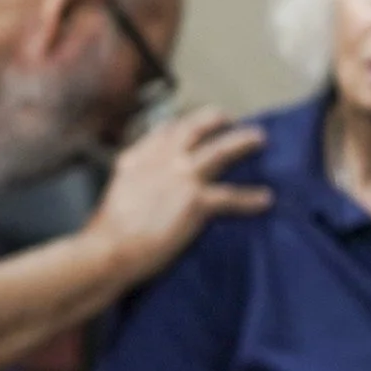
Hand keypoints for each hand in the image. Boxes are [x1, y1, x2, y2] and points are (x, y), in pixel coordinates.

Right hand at [86, 107, 271, 284]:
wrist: (108, 251)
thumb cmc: (106, 233)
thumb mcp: (115, 191)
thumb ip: (133, 177)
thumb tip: (143, 183)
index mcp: (137, 157)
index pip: (165, 130)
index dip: (183, 124)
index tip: (195, 123)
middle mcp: (161, 160)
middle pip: (196, 128)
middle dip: (216, 119)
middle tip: (231, 120)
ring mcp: (181, 178)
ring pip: (221, 150)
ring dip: (243, 141)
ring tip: (259, 139)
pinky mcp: (196, 202)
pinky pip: (231, 196)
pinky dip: (250, 198)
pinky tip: (264, 199)